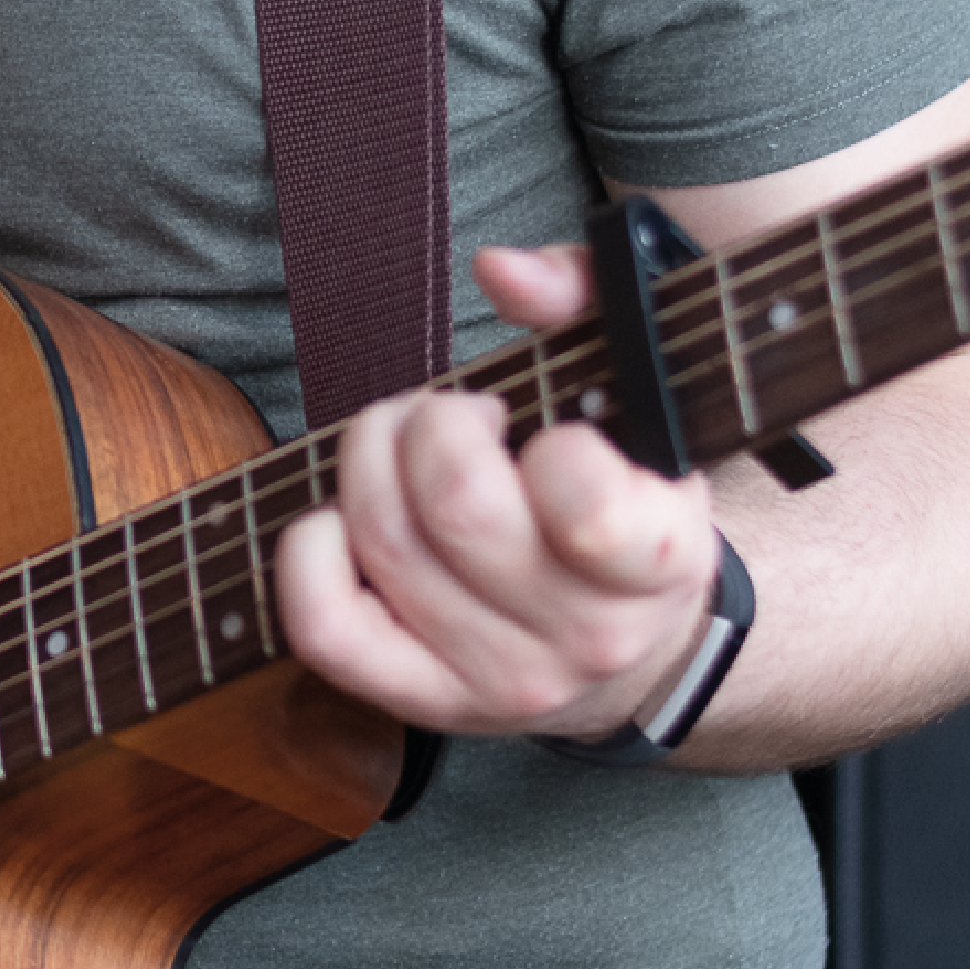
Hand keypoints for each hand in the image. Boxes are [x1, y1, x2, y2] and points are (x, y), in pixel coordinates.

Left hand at [272, 240, 726, 738]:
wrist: (634, 646)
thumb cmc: (631, 494)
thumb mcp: (645, 392)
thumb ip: (588, 300)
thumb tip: (499, 267)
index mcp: (661, 562)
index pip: (588, 511)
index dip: (553, 445)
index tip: (552, 430)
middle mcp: (586, 635)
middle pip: (457, 511)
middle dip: (430, 425)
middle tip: (449, 413)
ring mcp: (501, 678)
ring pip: (386, 548)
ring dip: (370, 463)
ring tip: (402, 445)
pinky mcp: (426, 701)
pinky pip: (328, 630)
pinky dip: (309, 556)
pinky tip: (339, 517)